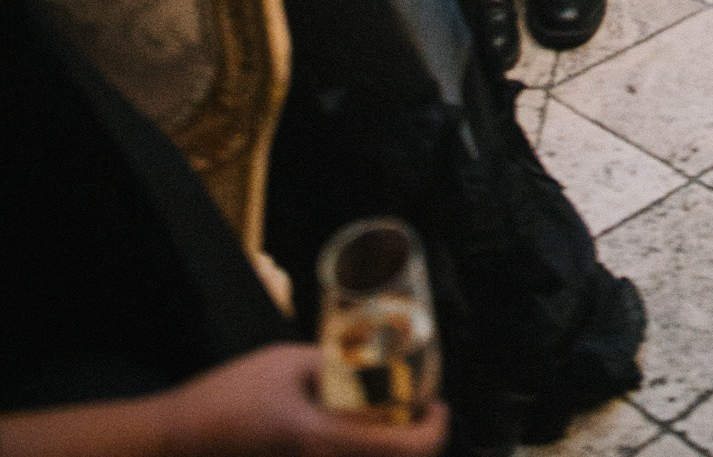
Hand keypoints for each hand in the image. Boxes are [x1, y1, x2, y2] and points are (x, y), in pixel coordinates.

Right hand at [151, 342, 448, 453]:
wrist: (179, 441)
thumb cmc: (228, 397)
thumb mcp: (283, 362)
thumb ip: (327, 363)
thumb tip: (362, 359)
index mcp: (321, 441)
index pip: (399, 452)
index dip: (432, 433)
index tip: (438, 408)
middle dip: (414, 445)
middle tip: (417, 412)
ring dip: (385, 451)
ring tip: (388, 421)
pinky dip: (358, 453)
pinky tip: (354, 433)